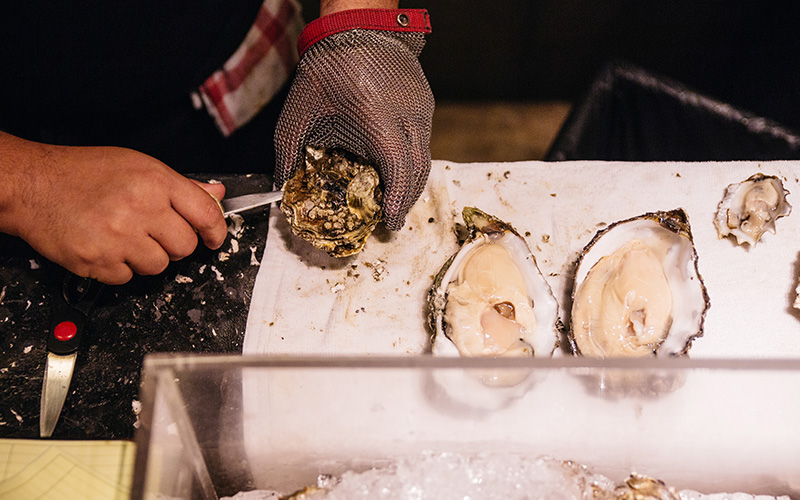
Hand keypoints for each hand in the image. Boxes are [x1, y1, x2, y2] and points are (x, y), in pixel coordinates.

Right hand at [0, 137, 227, 283]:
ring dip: (147, 257)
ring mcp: (119, 237)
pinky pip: (128, 278)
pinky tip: (107, 246)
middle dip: (175, 244)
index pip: (206, 214)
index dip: (215, 231)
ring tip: (125, 237)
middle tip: (154, 232)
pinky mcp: (98, 261)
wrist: (32, 186)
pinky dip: (120, 268)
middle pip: (185, 246)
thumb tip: (215, 195)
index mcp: (155, 182)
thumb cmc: (83, 174)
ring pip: (160, 266)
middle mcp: (141, 208)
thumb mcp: (138, 166)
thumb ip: (182, 186)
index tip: (213, 238)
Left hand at [274, 9, 433, 229]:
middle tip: (392, 218)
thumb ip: (288, 150)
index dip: (398, 201)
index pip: (399, 171)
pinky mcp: (425, 101)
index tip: (390, 222)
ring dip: (410, 179)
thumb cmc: (327, 68)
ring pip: (424, 155)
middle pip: (418, 171)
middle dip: (406, 198)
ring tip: (393, 196)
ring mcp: (422, 109)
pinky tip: (394, 164)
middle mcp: (409, 118)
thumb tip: (281, 181)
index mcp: (381, 122)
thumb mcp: (299, 111)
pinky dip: (412, 158)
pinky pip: (423, 138)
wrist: (357, 24)